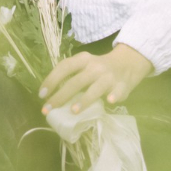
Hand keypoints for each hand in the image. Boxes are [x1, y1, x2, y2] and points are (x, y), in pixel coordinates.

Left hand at [38, 44, 153, 115]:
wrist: (128, 63)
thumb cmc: (99, 68)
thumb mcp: (85, 65)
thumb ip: (72, 76)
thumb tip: (51, 96)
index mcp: (83, 60)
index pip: (64, 67)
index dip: (52, 80)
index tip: (41, 95)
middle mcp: (95, 67)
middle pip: (76, 81)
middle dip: (60, 96)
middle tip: (48, 109)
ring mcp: (109, 76)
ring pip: (95, 88)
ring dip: (84, 99)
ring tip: (73, 111)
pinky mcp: (122, 86)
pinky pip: (117, 91)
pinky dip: (113, 96)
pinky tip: (109, 101)